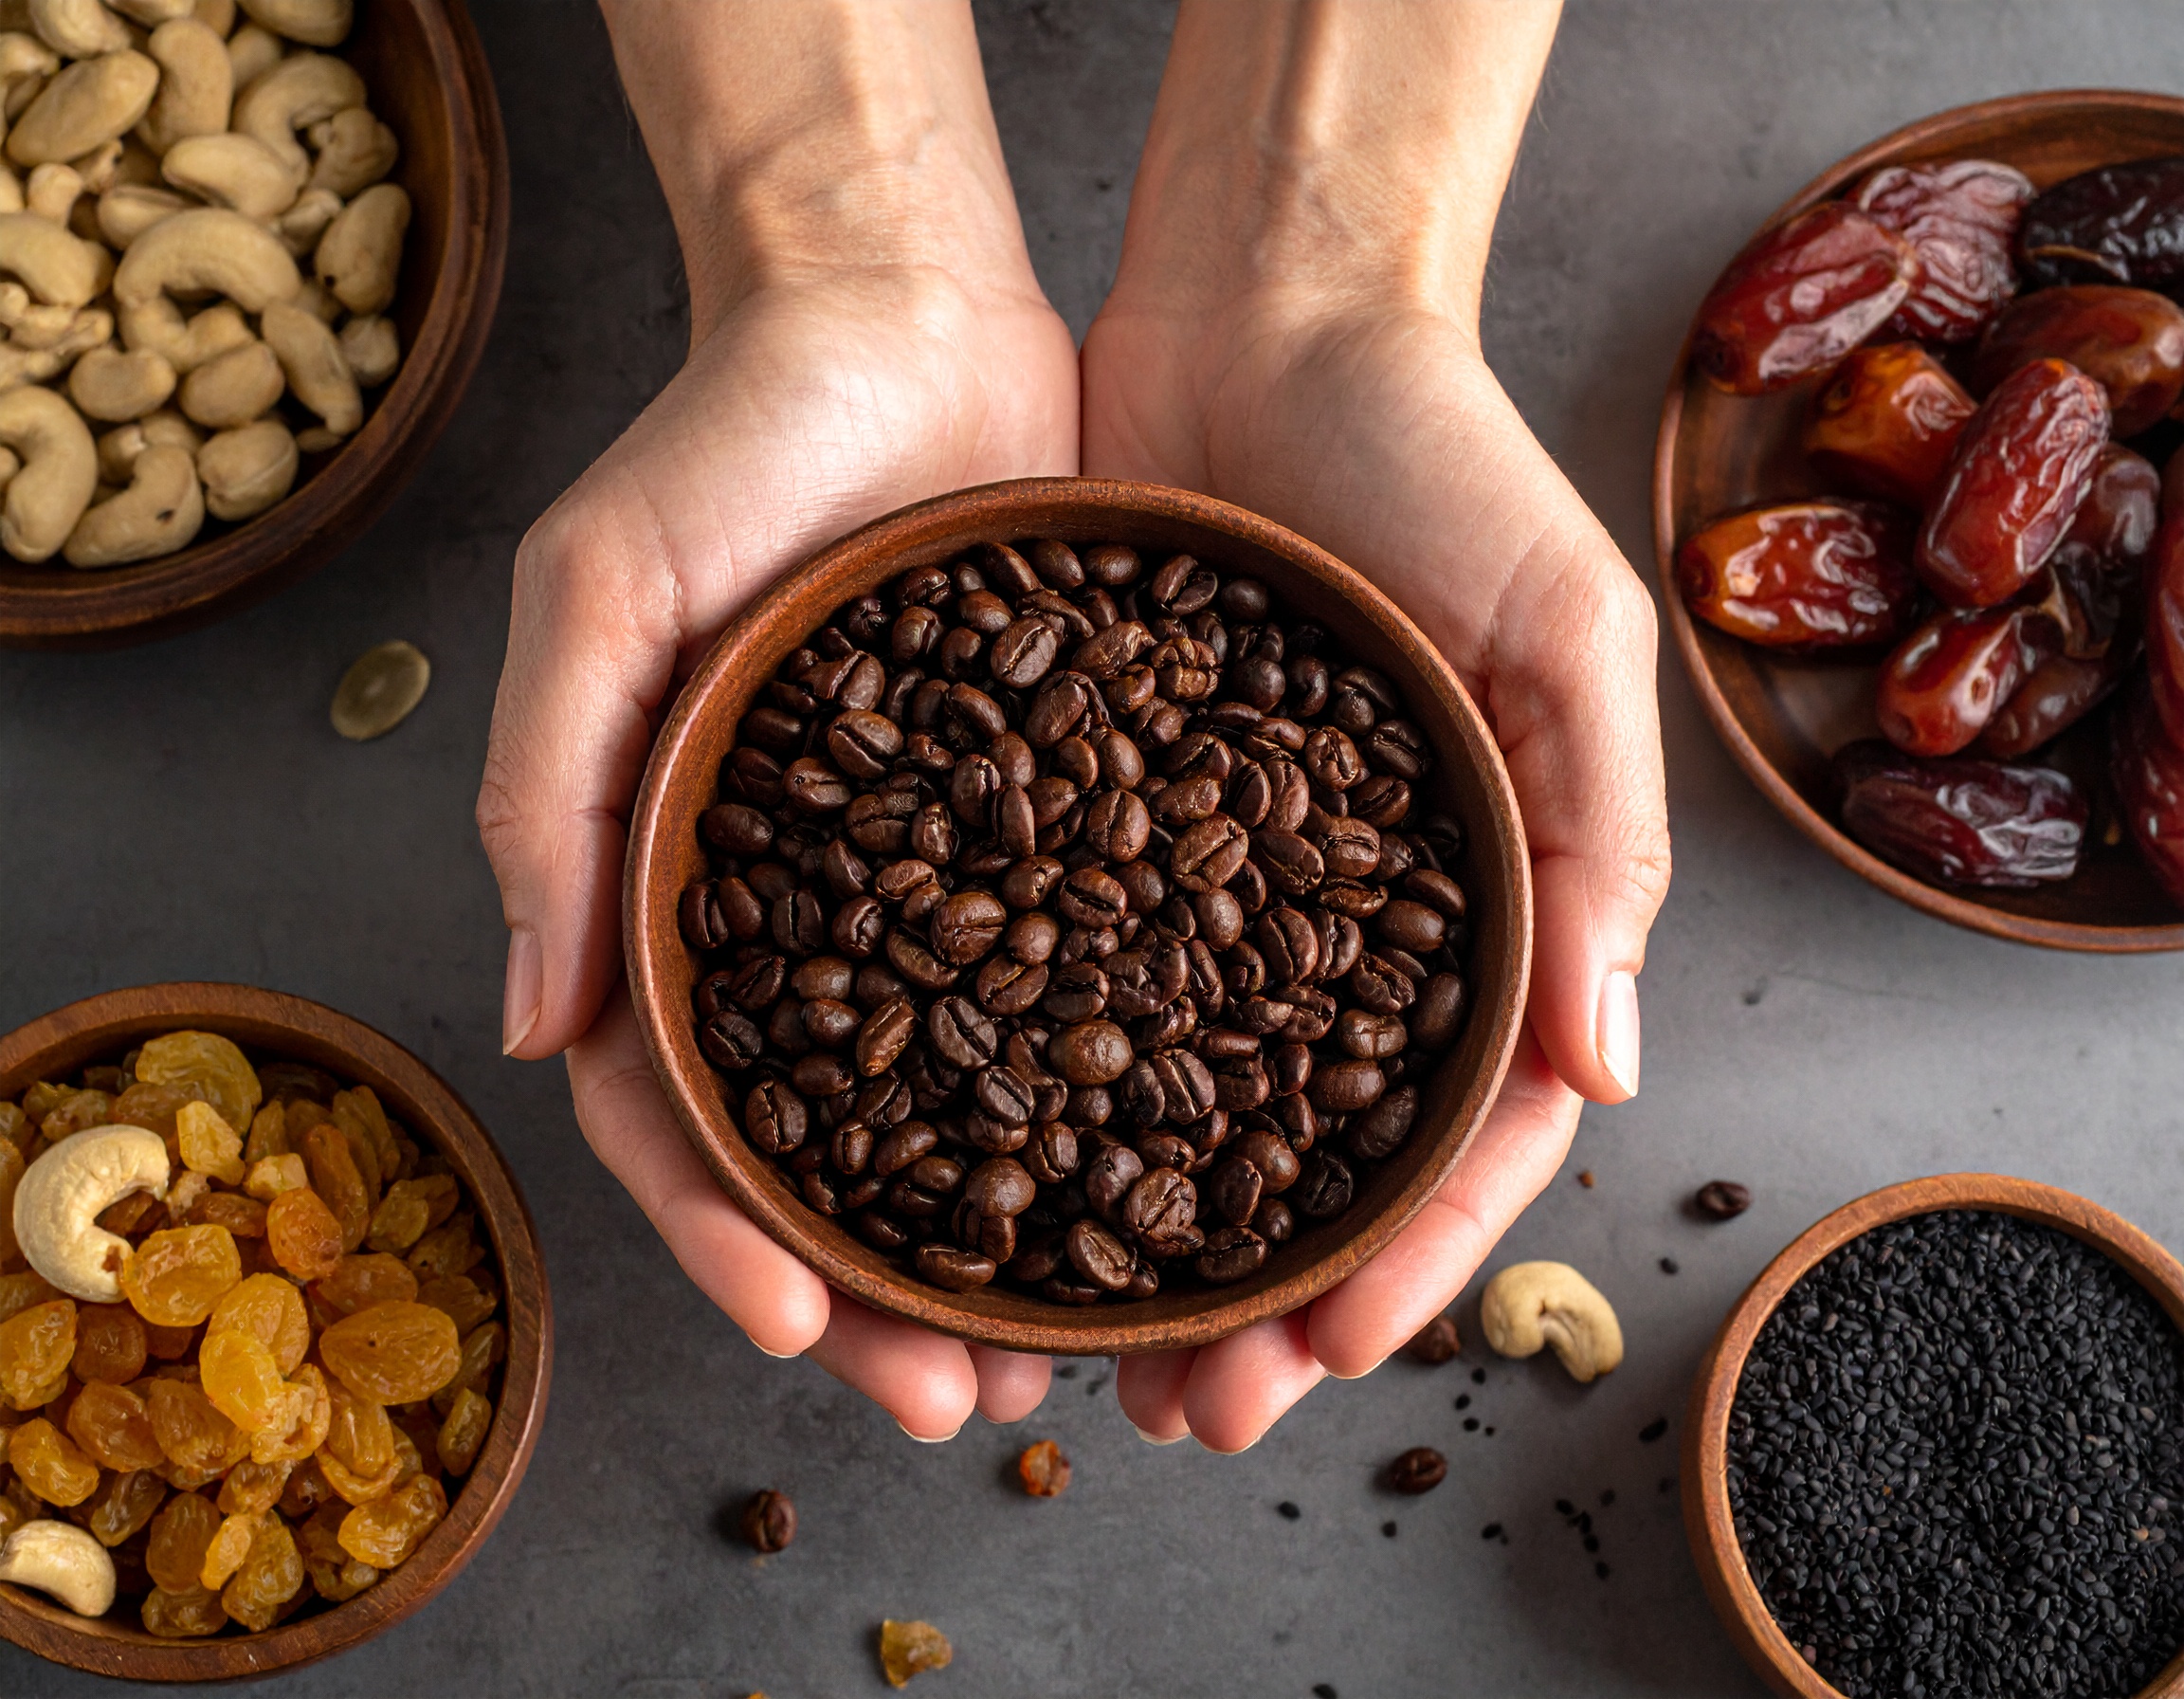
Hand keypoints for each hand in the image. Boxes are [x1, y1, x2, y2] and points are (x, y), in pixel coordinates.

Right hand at [478, 0, 1077, 1438]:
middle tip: (970, 1401)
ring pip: (971, 1103)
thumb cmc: (726, 437)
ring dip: (1012, 1239)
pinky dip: (1121, 1095)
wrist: (900, 309)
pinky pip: (1091, 984)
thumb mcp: (601, 591)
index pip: (681, 1109)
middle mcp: (808, 911)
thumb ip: (552, 793)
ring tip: (1079, 1352)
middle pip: (838, 1149)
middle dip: (890, 1289)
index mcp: (677, 886)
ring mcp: (940, 882)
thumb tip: (534, 1025)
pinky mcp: (1063, 828)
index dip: (729, 1234)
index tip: (805, 1329)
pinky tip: (1183, 1178)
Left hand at [1080, 0, 1669, 1449]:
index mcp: (1472, 905)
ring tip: (1052, 1355)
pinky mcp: (1078, 821)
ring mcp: (1202, 883)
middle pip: (1298, 1157)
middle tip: (1172, 1415)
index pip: (1453, 1132)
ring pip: (1166, 1108)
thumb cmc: (1441, 456)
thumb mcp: (1563, 628)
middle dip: (1246, 1301)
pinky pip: (1049, 979)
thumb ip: (1599, 838)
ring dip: (1120, 1244)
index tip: (1319, 1359)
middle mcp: (1331, 921)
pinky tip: (959, 1178)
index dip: (1398, 1261)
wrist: (1266, 310)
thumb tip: (1609, 1074)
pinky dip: (1014, 1089)